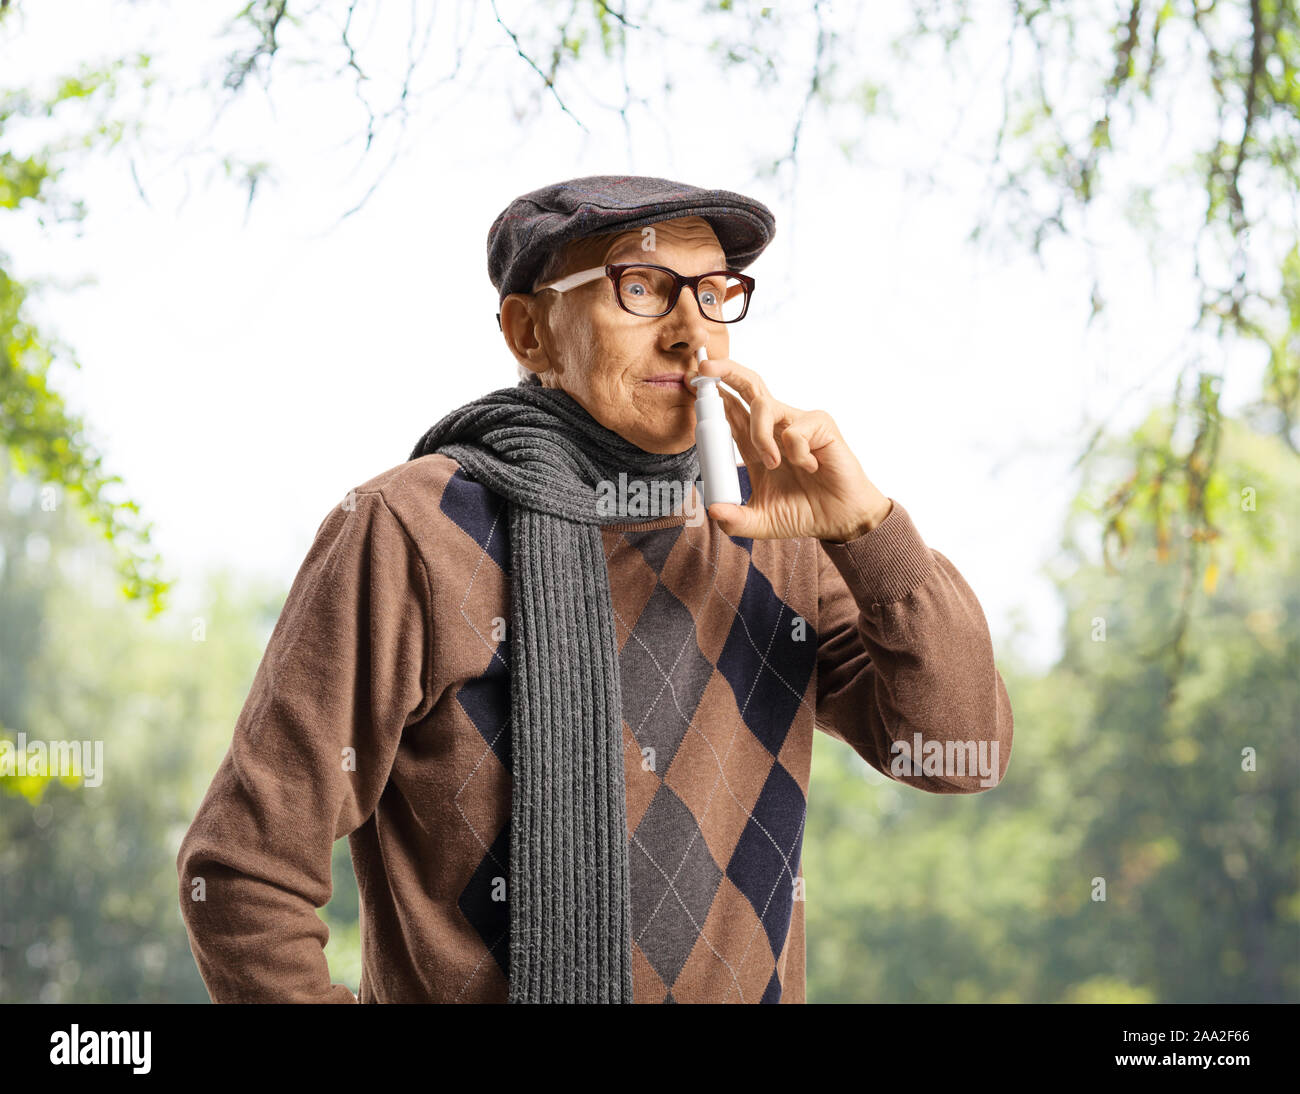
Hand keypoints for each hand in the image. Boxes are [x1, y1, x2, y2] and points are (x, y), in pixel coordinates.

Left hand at [692, 356, 893, 541]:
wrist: (839, 520)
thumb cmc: (803, 513)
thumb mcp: (761, 522)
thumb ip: (735, 520)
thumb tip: (713, 510)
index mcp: (755, 444)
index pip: (730, 411)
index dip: (712, 396)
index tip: (691, 383)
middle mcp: (774, 427)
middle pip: (747, 386)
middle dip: (725, 371)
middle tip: (702, 368)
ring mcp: (796, 423)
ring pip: (764, 406)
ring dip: (760, 437)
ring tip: (774, 465)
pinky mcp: (819, 424)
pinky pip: (795, 430)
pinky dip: (797, 454)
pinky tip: (811, 468)